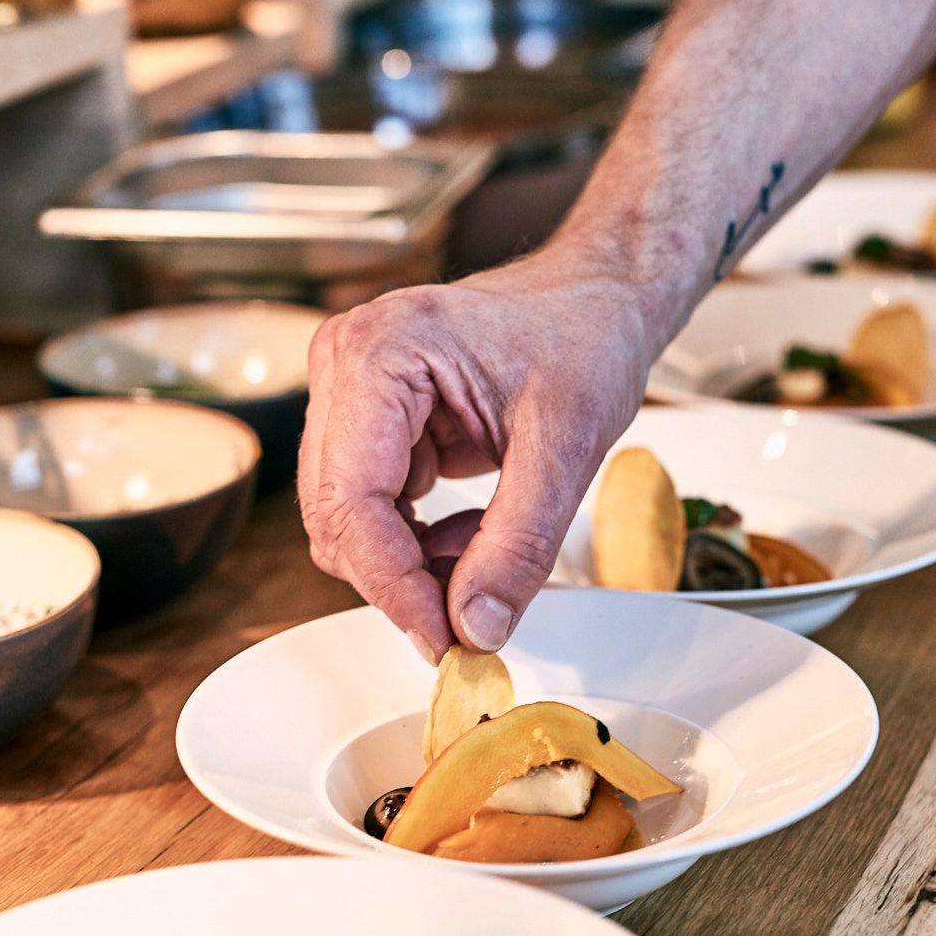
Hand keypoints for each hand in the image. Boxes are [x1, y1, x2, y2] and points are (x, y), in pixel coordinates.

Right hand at [298, 249, 655, 661]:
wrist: (597, 298)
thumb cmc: (585, 334)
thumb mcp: (567, 446)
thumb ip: (518, 544)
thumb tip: (475, 625)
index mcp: (381, 351)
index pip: (352, 499)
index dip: (392, 583)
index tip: (442, 638)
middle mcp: (346, 364)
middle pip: (337, 516)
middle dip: (403, 579)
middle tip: (474, 616)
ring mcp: (349, 392)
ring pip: (348, 522)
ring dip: (413, 561)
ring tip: (487, 550)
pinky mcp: (368, 420)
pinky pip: (372, 510)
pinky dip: (418, 541)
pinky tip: (472, 530)